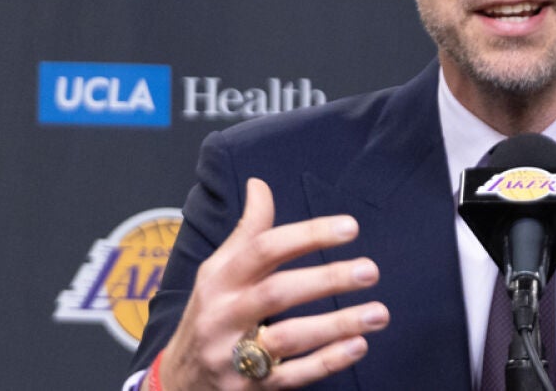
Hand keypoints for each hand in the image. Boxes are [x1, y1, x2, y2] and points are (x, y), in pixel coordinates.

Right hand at [159, 178, 389, 388]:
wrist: (178, 382)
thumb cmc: (209, 315)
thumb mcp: (216, 272)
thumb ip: (246, 232)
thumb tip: (260, 184)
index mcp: (220, 280)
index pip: (263, 249)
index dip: (307, 235)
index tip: (349, 227)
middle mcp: (225, 315)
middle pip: (277, 293)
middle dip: (327, 279)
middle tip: (370, 270)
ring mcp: (234, 355)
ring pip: (289, 338)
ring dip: (337, 324)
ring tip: (378, 312)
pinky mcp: (249, 389)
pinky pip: (292, 376)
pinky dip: (327, 361)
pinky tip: (358, 345)